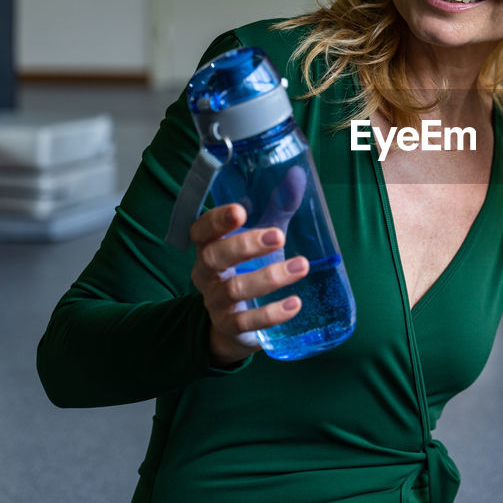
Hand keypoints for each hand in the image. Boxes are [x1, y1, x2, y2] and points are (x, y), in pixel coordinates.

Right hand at [189, 203, 308, 366]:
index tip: (240, 211)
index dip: (216, 220)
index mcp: (210, 246)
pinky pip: (246, 322)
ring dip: (269, 277)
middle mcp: (206, 274)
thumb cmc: (250, 268)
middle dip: (245, 245)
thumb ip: (278, 208)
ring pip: (233, 289)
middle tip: (280, 236)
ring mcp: (215, 302)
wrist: (237, 324)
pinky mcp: (230, 327)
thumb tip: (298, 175)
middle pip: (213, 257)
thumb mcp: (262, 237)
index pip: (201, 230)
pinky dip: (271, 313)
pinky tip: (295, 304)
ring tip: (301, 266)